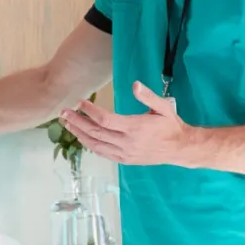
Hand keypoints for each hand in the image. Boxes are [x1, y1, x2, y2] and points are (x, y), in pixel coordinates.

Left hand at [58, 82, 194, 166]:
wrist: (179, 148)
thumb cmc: (170, 125)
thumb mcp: (163, 107)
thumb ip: (148, 96)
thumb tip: (134, 85)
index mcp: (135, 127)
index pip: (105, 119)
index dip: (90, 111)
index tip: (80, 102)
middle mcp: (127, 142)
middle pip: (96, 132)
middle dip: (78, 122)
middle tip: (64, 112)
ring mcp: (124, 153)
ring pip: (96, 145)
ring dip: (79, 134)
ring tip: (67, 124)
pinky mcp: (124, 160)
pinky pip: (103, 153)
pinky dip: (90, 145)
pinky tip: (82, 137)